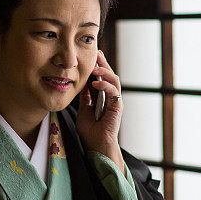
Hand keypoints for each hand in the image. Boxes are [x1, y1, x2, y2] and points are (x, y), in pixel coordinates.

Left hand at [76, 50, 124, 173]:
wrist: (96, 146)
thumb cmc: (90, 132)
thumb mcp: (83, 110)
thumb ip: (85, 97)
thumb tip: (82, 83)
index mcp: (103, 97)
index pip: (102, 77)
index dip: (98, 66)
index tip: (92, 56)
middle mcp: (111, 97)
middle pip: (110, 75)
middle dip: (103, 63)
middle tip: (96, 53)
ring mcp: (115, 102)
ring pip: (115, 80)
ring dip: (105, 71)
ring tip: (94, 67)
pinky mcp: (118, 107)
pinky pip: (114, 92)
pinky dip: (106, 85)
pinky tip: (96, 83)